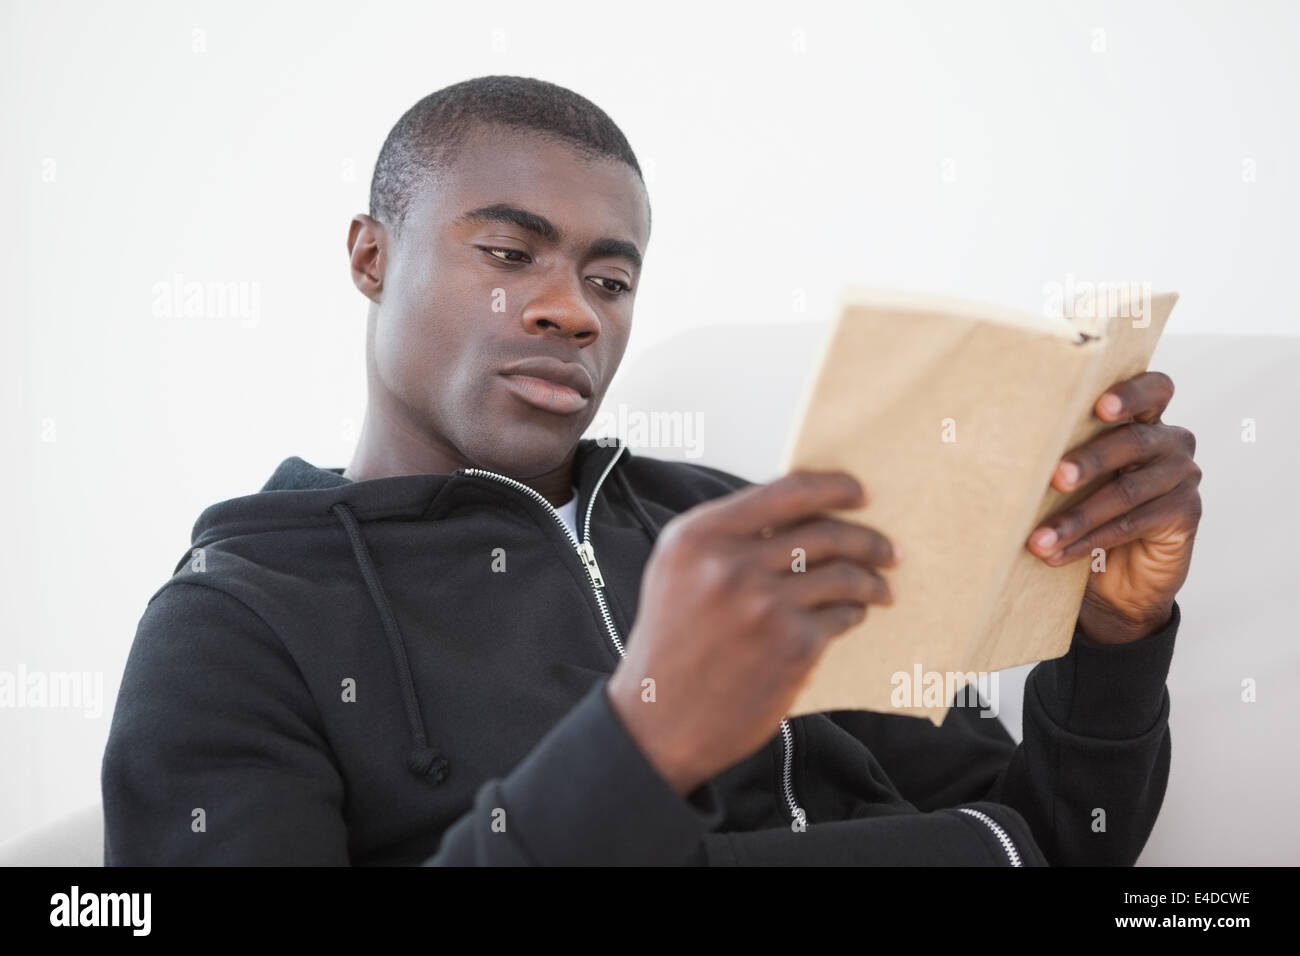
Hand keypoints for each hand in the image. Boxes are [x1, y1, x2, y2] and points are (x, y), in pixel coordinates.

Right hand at [607, 471, 899, 795]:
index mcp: (698, 536)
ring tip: (881, 588)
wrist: (658, 722)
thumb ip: (726, 537)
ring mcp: (764, 605)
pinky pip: (842, 616)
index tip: (860, 493)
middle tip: (888, 549)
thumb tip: (799, 514)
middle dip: (867, 540)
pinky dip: (853, 614)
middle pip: (825, 532)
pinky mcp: (792, 645)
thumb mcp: (676, 571)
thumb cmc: (670, 645)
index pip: (787, 490)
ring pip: (843, 574)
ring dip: (871, 580)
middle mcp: (730, 564)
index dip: (835, 487)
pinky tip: (852, 617)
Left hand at [1025, 371, 1201, 643]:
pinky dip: (1090, 540)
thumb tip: (1004, 448)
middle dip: (1088, 461)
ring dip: (1077, 517)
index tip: (1100, 407)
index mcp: (1143, 418)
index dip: (1130, 394)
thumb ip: (1060, 453)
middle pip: (1132, 441)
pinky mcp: (1187, 514)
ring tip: (1039, 538)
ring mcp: (1183, 476)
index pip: (1153, 389)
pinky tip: (1059, 553)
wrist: (1116, 576)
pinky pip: (1133, 524)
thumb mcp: (1073, 478)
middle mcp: (1170, 441)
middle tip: (1055, 478)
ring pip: (1126, 491)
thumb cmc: (1084, 509)